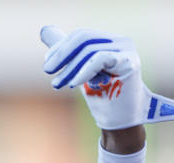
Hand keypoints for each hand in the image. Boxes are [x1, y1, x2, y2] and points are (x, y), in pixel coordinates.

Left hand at [40, 26, 173, 130]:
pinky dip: (83, 70)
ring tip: (57, 84)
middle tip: (47, 71)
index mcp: (109, 40)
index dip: (61, 48)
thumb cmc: (101, 97)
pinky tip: (73, 84)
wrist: (119, 120)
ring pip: (90, 50)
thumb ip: (65, 52)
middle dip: (62, 54)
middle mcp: (120, 41)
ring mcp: (127, 50)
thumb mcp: (78, 71)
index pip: (81, 35)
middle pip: (84, 38)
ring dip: (70, 68)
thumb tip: (45, 31)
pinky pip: (101, 58)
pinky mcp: (129, 62)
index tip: (47, 64)